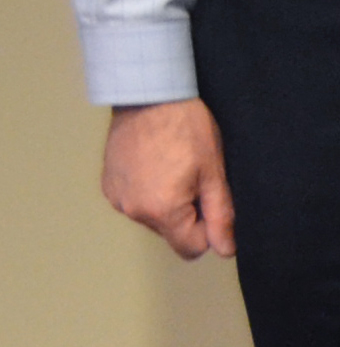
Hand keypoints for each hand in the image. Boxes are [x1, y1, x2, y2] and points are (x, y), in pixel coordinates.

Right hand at [103, 100, 234, 258]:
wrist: (150, 95)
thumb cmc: (186, 128)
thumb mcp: (214, 172)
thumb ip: (220, 215)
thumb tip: (225, 250)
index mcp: (161, 211)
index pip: (190, 248)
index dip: (208, 229)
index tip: (212, 201)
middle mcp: (132, 210)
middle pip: (171, 232)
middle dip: (188, 213)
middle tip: (195, 176)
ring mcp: (116, 198)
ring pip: (153, 217)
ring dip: (168, 201)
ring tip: (175, 166)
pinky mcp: (108, 184)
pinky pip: (135, 201)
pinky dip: (148, 190)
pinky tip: (156, 163)